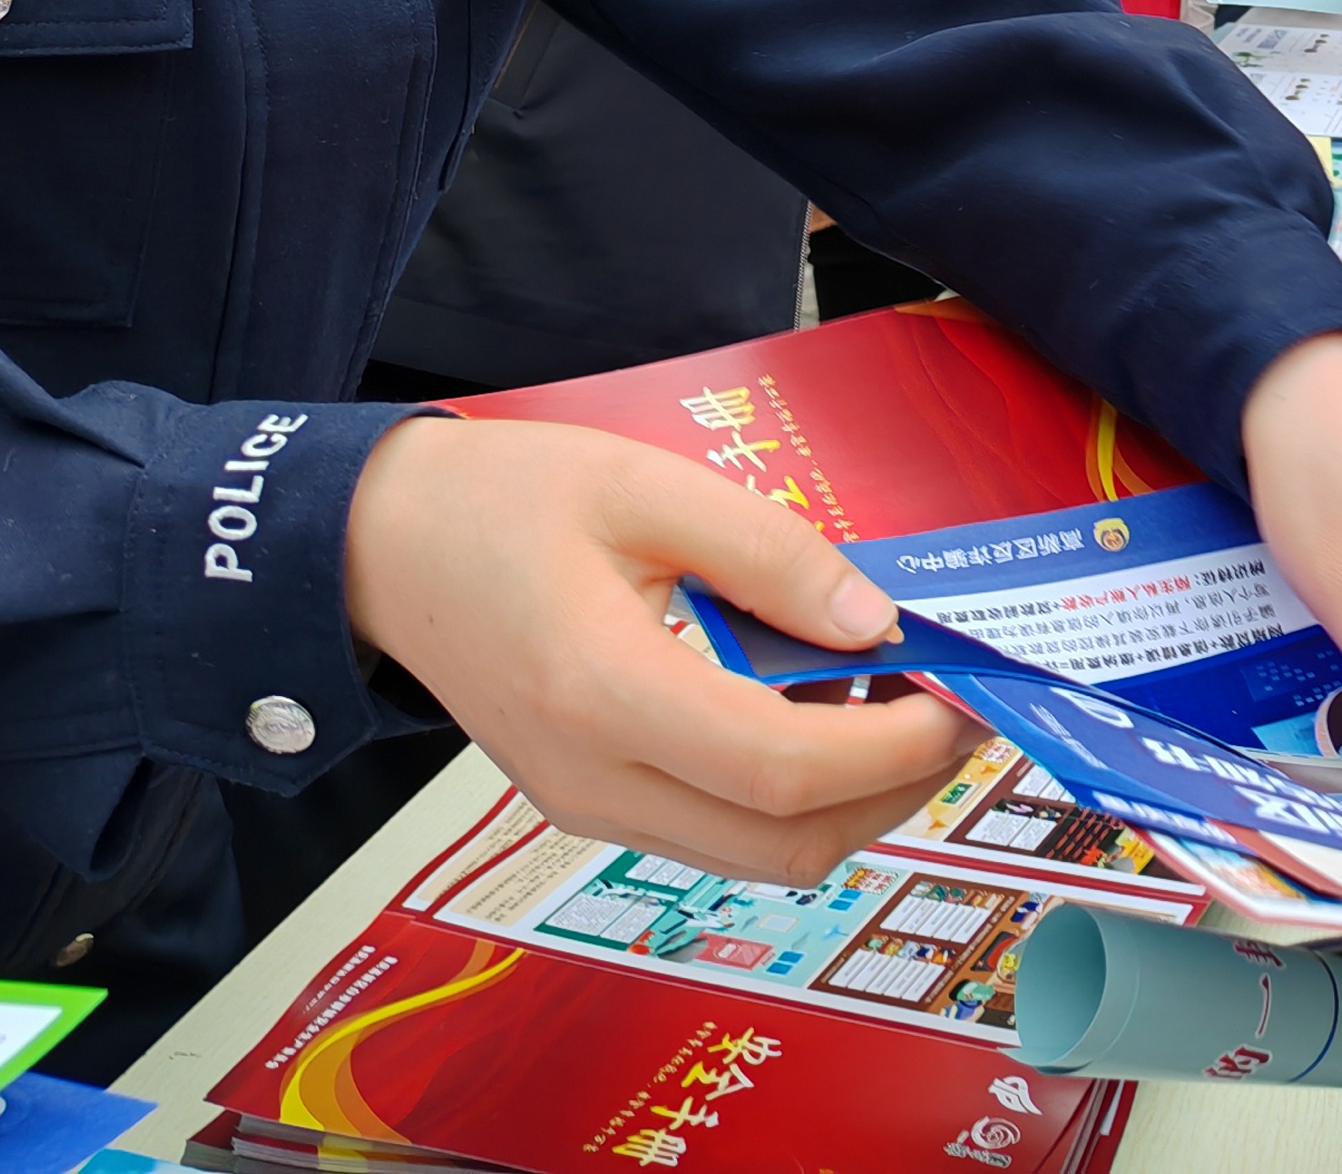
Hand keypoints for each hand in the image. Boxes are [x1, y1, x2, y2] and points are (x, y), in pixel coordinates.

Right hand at [346, 416, 978, 886]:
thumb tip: (874, 619)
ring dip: (854, 799)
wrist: (379, 548)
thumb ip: (768, 550)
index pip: (782, 768)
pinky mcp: (593, 803)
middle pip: (787, 846)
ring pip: (761, 856)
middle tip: (961, 707)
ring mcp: (589, 806)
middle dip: (898, 789)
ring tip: (906, 703)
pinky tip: (828, 711)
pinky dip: (796, 794)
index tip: (961, 694)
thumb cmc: (499, 502)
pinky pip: (719, 831)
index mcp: (602, 692)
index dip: (894, 746)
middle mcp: (595, 780)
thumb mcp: (643, 485)